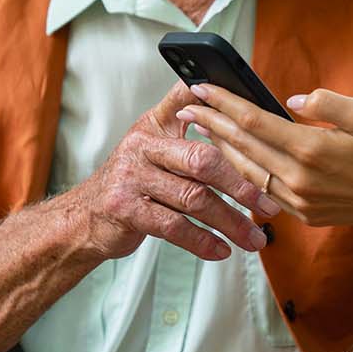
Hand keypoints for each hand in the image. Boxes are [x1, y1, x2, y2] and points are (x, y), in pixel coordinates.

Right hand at [60, 83, 280, 263]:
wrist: (84, 217)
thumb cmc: (133, 181)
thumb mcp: (152, 146)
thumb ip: (184, 129)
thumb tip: (235, 118)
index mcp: (154, 125)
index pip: (188, 103)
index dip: (218, 102)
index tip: (253, 115)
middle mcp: (141, 145)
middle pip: (201, 160)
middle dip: (241, 185)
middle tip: (268, 206)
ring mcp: (131, 176)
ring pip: (193, 198)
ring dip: (229, 222)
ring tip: (254, 239)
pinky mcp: (125, 209)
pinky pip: (173, 226)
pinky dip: (202, 241)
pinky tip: (221, 250)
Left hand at [177, 85, 352, 228]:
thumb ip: (324, 103)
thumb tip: (289, 101)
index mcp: (311, 150)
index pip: (253, 122)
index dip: (224, 104)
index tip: (200, 89)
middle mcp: (299, 180)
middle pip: (243, 147)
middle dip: (212, 125)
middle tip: (186, 108)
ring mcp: (300, 202)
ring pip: (249, 172)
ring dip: (223, 150)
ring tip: (204, 131)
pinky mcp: (306, 215)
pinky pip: (265, 191)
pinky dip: (246, 172)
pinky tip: (237, 159)